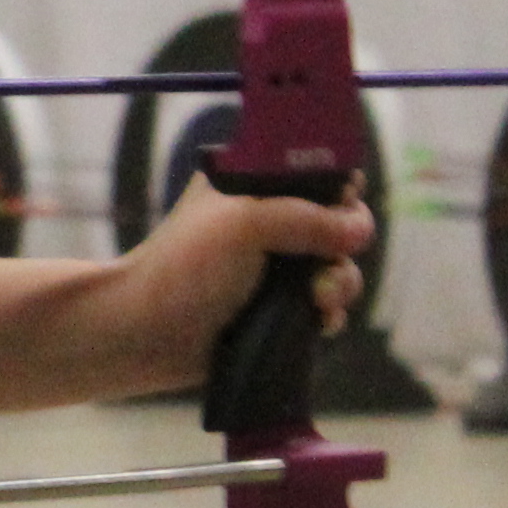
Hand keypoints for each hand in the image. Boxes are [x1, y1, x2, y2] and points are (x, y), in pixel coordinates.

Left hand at [120, 173, 369, 379]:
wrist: (148, 334)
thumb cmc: (184, 267)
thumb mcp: (245, 223)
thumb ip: (306, 217)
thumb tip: (360, 229)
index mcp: (252, 188)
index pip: (313, 173)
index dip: (337, 186)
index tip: (343, 201)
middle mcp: (268, 224)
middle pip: (337, 222)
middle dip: (345, 240)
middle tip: (330, 258)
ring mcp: (276, 271)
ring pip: (337, 267)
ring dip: (340, 282)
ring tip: (319, 298)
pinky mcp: (280, 313)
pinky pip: (326, 308)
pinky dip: (330, 314)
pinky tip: (319, 321)